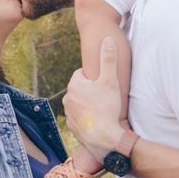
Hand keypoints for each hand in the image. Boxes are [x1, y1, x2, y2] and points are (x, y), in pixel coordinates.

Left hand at [63, 38, 124, 161]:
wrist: (104, 138)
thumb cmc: (107, 107)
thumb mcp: (110, 80)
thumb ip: (108, 59)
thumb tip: (108, 39)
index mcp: (74, 85)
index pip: (82, 74)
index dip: (94, 78)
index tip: (103, 84)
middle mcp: (68, 98)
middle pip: (80, 89)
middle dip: (90, 91)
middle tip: (104, 97)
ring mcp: (69, 114)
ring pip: (79, 104)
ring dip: (88, 105)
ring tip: (102, 110)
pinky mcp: (72, 127)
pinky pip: (79, 118)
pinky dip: (87, 118)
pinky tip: (98, 121)